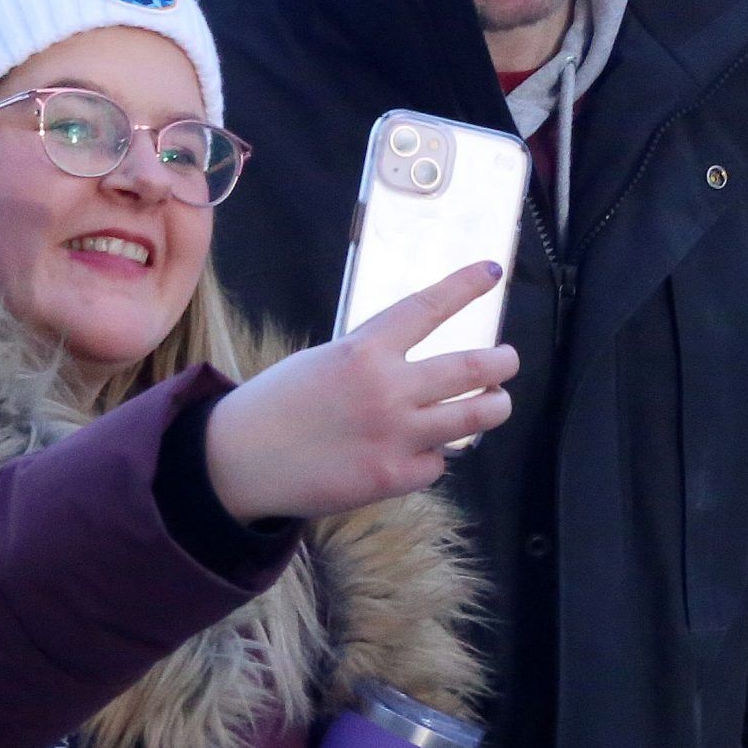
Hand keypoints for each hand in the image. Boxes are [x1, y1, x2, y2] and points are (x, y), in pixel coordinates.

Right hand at [203, 263, 516, 523]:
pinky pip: (436, 463)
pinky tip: (418, 453)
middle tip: (508, 359)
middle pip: (471, 368)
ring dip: (494, 406)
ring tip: (497, 402)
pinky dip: (433, 457)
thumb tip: (421, 370)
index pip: (427, 307)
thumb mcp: (325, 361)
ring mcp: (395, 435)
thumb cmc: (279, 404)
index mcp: (365, 349)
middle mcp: (388, 388)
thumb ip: (375, 359)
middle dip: (501, 362)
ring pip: (474, 418)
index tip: (491, 271)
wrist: (239, 460)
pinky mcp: (394, 476)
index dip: (464, 287)